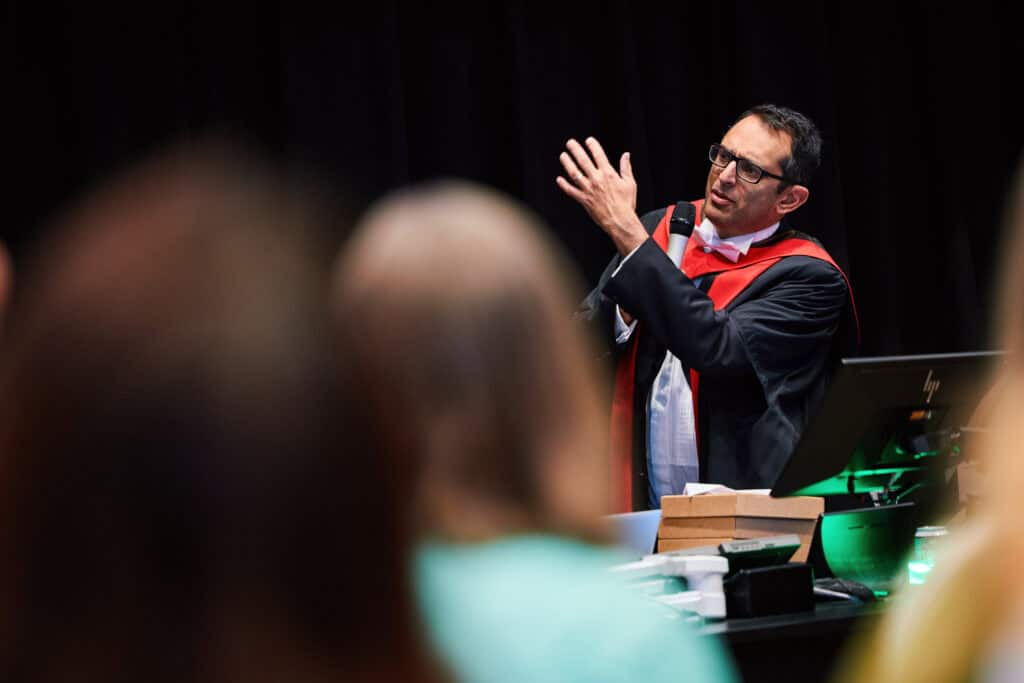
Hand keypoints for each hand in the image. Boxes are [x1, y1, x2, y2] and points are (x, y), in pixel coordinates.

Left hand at [556, 137, 646, 255]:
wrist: (620, 220)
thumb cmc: (626, 203)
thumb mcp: (630, 183)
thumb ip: (626, 168)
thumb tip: (626, 155)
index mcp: (608, 174)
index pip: (598, 155)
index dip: (592, 146)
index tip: (588, 141)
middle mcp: (596, 180)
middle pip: (583, 161)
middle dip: (576, 150)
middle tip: (570, 143)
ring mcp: (588, 190)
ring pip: (574, 173)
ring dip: (567, 164)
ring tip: (563, 156)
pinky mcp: (584, 200)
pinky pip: (571, 191)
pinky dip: (564, 185)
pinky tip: (559, 179)